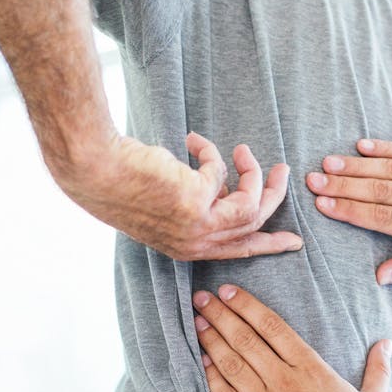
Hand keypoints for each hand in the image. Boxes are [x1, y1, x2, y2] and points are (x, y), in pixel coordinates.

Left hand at [59, 132, 302, 260]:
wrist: (96, 171)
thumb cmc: (125, 184)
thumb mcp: (170, 205)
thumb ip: (202, 205)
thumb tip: (227, 188)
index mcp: (189, 249)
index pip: (240, 251)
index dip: (270, 244)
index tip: (294, 242)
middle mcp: (197, 243)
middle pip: (255, 224)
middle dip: (274, 196)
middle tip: (283, 171)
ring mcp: (199, 225)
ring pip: (250, 203)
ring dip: (254, 173)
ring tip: (244, 150)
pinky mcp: (198, 201)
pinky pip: (221, 172)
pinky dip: (210, 152)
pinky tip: (192, 140)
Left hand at [193, 284, 391, 391]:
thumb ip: (377, 369)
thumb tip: (386, 343)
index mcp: (312, 369)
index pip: (273, 327)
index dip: (247, 306)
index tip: (229, 292)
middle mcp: (284, 382)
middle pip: (246, 340)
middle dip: (221, 315)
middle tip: (202, 298)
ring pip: (231, 364)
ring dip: (212, 340)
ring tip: (197, 322)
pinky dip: (212, 376)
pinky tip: (202, 361)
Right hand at [306, 139, 391, 284]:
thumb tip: (378, 276)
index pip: (381, 216)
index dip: (349, 210)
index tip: (322, 205)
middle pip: (378, 189)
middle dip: (342, 185)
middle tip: (312, 180)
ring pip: (390, 167)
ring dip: (356, 165)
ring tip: (327, 163)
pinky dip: (385, 147)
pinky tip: (361, 145)